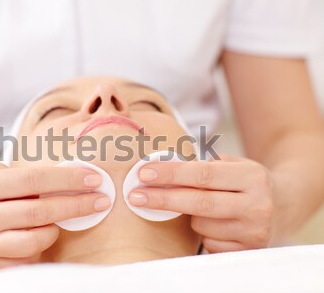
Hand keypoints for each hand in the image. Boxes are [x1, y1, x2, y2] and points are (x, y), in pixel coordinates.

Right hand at [0, 162, 107, 271]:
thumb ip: (18, 175)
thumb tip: (64, 177)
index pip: (34, 179)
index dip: (67, 178)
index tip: (93, 177)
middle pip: (40, 211)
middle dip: (77, 204)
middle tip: (101, 199)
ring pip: (35, 240)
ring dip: (56, 229)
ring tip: (57, 220)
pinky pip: (24, 261)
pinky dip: (38, 249)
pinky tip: (39, 237)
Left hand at [128, 154, 274, 252]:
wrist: (282, 205)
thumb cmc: (244, 182)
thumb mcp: (232, 164)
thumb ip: (201, 165)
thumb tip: (157, 168)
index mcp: (252, 176)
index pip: (203, 174)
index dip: (171, 174)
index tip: (144, 173)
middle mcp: (257, 205)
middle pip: (199, 203)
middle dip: (163, 199)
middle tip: (135, 195)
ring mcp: (255, 231)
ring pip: (200, 225)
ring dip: (190, 216)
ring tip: (204, 207)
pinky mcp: (248, 250)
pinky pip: (209, 242)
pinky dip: (204, 232)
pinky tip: (216, 223)